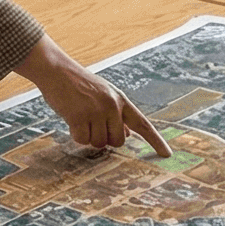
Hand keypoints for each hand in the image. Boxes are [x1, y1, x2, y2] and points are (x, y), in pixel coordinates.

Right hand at [15, 35, 171, 155]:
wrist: (57, 70)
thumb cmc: (80, 85)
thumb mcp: (104, 95)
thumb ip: (117, 114)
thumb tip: (128, 135)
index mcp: (121, 100)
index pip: (143, 124)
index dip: (156, 141)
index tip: (167, 155)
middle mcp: (112, 105)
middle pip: (117, 142)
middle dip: (105, 139)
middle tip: (92, 124)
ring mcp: (96, 111)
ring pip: (98, 143)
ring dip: (88, 136)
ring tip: (80, 117)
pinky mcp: (79, 116)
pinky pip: (81, 140)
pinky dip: (75, 134)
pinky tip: (71, 119)